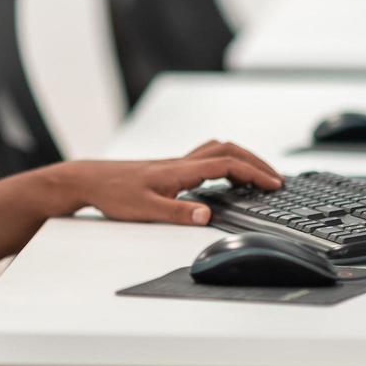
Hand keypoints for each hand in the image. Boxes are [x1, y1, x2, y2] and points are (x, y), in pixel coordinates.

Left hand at [66, 140, 281, 224]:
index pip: (226, 164)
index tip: (274, 184)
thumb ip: (177, 213)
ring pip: (216, 150)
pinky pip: (205, 157)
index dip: (254, 172)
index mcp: (180, 171)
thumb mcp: (145, 209)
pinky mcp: (169, 168)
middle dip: (255, 162)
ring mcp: (175, 164)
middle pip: (227, 150)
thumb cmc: (113, 194)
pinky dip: (224, 162)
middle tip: (275, 178)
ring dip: (241, 158)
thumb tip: (207, 215)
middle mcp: (181, 163)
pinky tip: (224, 177)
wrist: (89, 180)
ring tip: (257, 175)